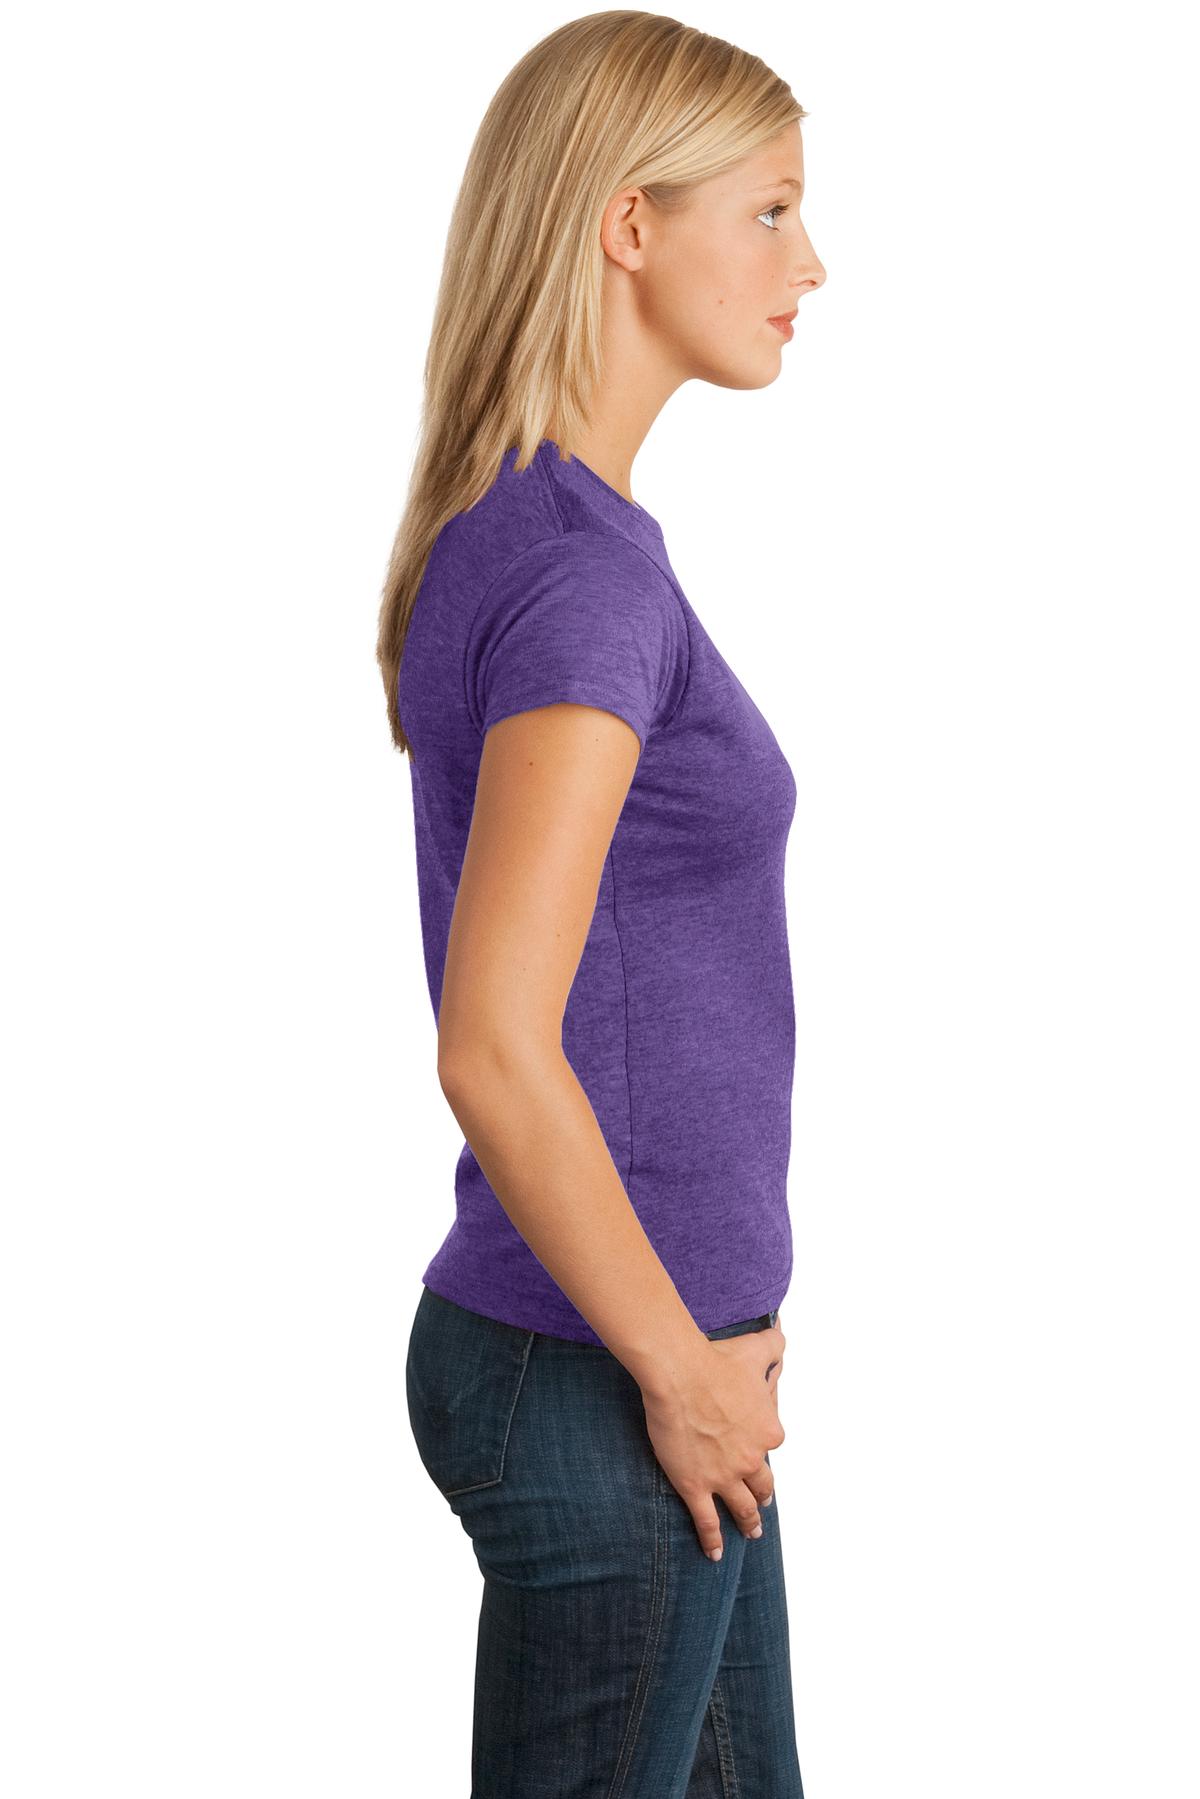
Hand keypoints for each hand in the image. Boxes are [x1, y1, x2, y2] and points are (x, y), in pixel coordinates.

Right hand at [640, 1323, 785, 1560]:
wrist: (680, 1374)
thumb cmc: (715, 1359)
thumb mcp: (756, 1348)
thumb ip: (774, 1342)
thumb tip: (782, 1330)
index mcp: (768, 1429)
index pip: (771, 1442)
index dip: (762, 1442)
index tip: (757, 1443)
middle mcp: (751, 1458)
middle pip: (762, 1483)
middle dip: (763, 1493)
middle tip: (762, 1500)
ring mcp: (724, 1476)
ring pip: (742, 1507)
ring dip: (748, 1520)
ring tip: (751, 1530)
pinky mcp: (695, 1486)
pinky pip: (708, 1521)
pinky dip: (712, 1540)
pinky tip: (715, 1554)